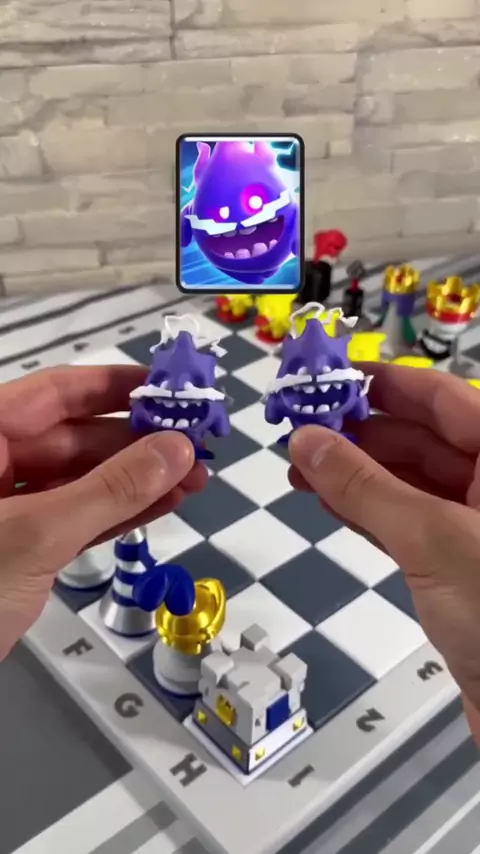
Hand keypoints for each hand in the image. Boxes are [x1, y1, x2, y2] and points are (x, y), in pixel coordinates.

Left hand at [0, 365, 206, 660]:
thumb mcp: (36, 533)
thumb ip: (110, 490)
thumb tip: (176, 449)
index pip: (54, 393)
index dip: (113, 386)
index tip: (167, 388)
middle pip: (75, 438)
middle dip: (138, 443)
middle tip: (197, 442)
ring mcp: (10, 510)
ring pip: (83, 482)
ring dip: (139, 481)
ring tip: (195, 477)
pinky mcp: (24, 549)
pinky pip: (79, 519)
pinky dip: (120, 514)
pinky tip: (164, 503)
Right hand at [288, 363, 479, 735]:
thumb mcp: (431, 539)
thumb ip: (364, 486)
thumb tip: (304, 439)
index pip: (443, 398)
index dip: (384, 384)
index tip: (328, 378)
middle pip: (424, 437)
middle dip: (360, 431)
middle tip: (299, 428)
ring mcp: (477, 526)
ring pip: (411, 481)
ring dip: (357, 473)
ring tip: (299, 466)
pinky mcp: (459, 566)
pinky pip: (409, 522)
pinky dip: (369, 511)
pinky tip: (327, 501)